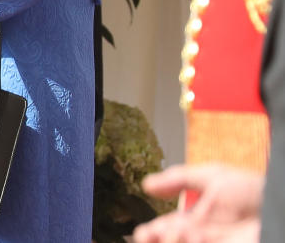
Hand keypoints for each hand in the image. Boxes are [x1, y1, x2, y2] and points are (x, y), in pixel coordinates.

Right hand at [132, 164, 262, 241]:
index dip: (150, 233)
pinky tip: (196, 238)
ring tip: (182, 232)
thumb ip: (179, 179)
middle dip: (159, 241)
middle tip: (150, 237)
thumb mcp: (212, 177)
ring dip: (176, 242)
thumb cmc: (252, 190)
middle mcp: (200, 237)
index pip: (164, 230)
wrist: (278, 204)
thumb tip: (146, 184)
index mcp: (192, 220)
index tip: (142, 234)